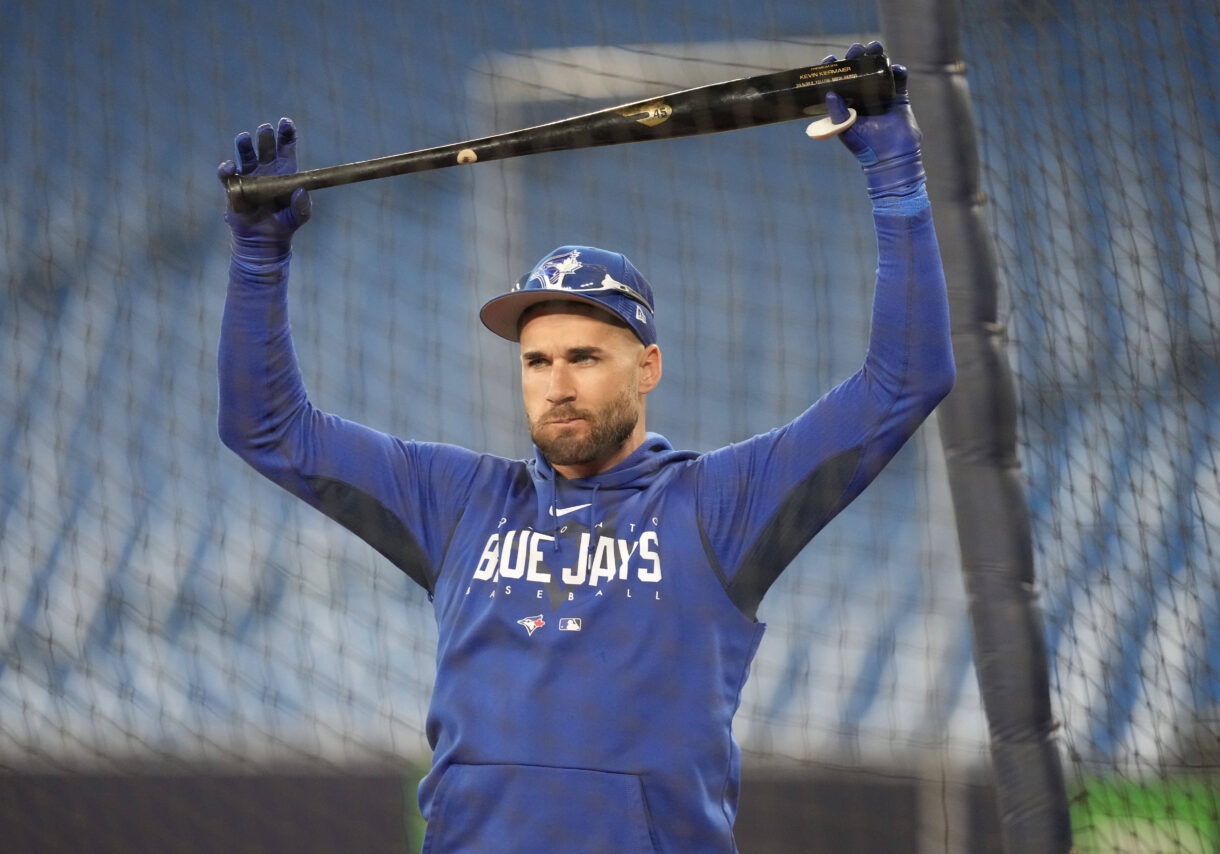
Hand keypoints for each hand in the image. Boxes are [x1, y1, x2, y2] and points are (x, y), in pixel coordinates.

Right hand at [217, 117, 311, 260]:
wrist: (264, 240)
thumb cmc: (285, 224)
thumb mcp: (299, 216)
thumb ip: (302, 205)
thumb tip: (301, 191)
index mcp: (284, 170)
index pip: (285, 146)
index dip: (286, 132)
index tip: (285, 122)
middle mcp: (266, 168)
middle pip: (265, 146)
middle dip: (265, 135)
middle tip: (265, 129)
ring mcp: (249, 175)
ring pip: (245, 154)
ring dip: (245, 144)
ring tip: (245, 138)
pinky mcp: (233, 186)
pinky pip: (226, 173)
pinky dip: (226, 168)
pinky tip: (231, 167)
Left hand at [821, 42, 924, 198]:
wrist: (892, 158)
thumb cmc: (865, 147)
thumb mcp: (846, 130)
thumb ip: (837, 113)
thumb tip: (829, 92)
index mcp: (846, 103)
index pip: (837, 81)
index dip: (834, 68)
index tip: (831, 59)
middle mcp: (862, 96)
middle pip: (858, 70)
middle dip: (857, 57)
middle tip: (856, 49)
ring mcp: (881, 95)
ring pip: (878, 69)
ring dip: (877, 57)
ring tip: (875, 48)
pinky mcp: (898, 97)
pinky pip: (899, 79)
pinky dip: (898, 70)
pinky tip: (895, 68)